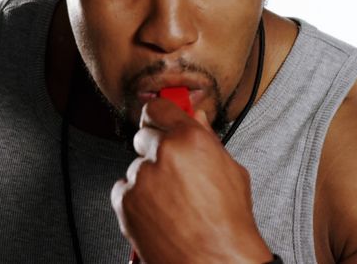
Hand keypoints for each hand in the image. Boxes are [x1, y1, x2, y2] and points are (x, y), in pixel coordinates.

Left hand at [111, 98, 272, 263]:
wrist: (213, 262)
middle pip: (144, 135)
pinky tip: (160, 211)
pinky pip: (125, 190)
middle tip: (174, 168)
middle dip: (157, 148)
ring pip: (136, 165)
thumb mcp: (231, 172)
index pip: (160, 107)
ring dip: (149, 177)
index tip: (161, 117)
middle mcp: (162, 154)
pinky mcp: (125, 202)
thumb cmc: (228, 225)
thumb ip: (208, 140)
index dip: (162, 114)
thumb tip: (197, 119)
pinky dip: (137, 199)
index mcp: (190, 140)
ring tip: (173, 199)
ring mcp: (140, 179)